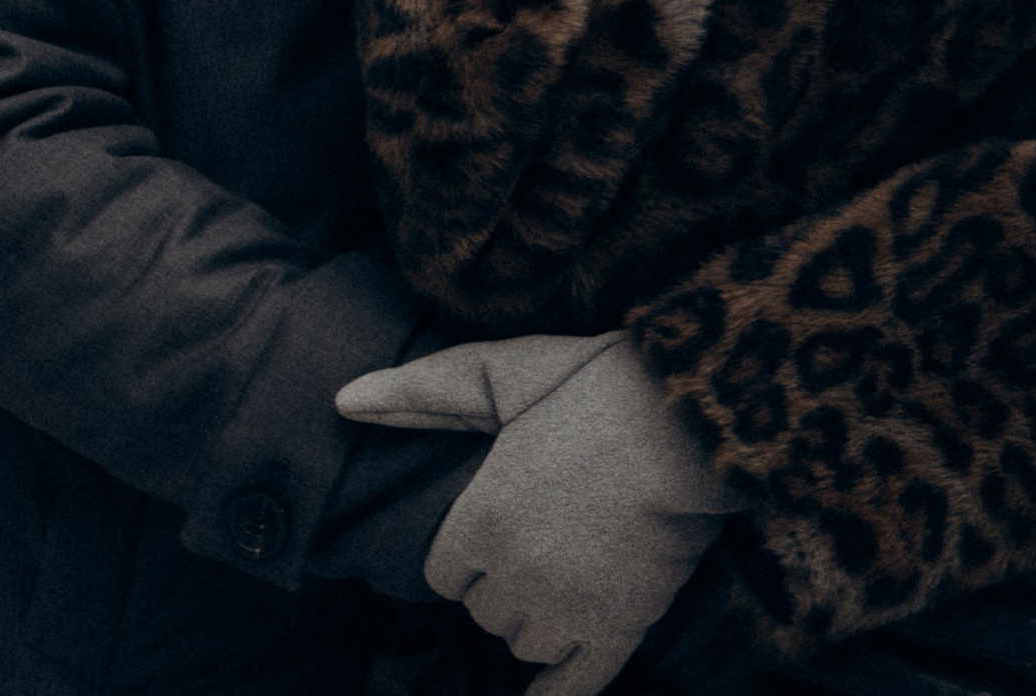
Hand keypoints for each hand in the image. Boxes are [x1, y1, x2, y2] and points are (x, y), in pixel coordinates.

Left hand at [337, 329, 737, 694]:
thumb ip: (422, 393)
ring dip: (533, 617)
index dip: (466, 548)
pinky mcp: (619, 630)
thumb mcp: (504, 371)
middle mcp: (514, 579)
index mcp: (480, 522)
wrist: (694, 417)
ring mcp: (567, 611)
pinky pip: (570, 691)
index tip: (492, 521)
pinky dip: (555, 692)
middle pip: (482, 610)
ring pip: (523, 643)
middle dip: (499, 579)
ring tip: (559, 577)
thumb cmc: (596, 385)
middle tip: (534, 535)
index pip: (444, 574)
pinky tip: (550, 680)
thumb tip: (341, 399)